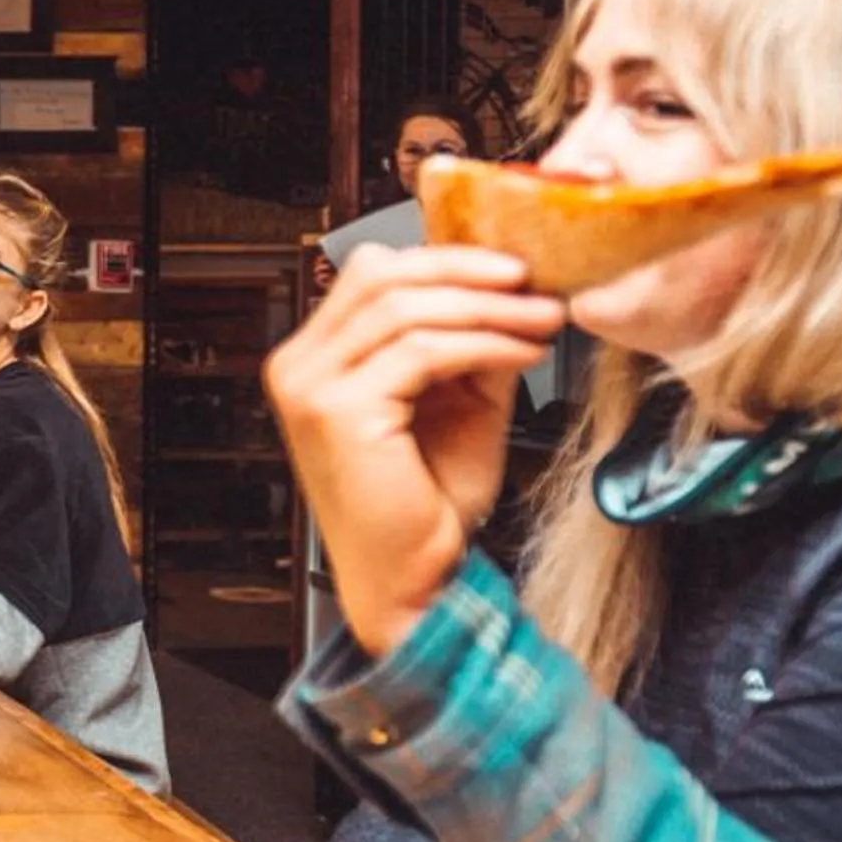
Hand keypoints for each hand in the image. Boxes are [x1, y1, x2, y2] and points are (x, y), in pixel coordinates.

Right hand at [263, 244, 563, 657]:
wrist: (414, 581)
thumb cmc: (427, 506)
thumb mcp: (459, 402)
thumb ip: (472, 343)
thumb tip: (514, 289)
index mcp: (315, 360)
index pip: (372, 273)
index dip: (445, 260)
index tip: (513, 270)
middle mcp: (298, 367)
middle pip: (382, 275)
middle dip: (468, 271)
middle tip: (533, 280)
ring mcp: (310, 388)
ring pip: (405, 306)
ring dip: (487, 306)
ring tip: (543, 318)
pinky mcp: (337, 412)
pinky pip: (422, 350)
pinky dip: (484, 342)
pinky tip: (525, 352)